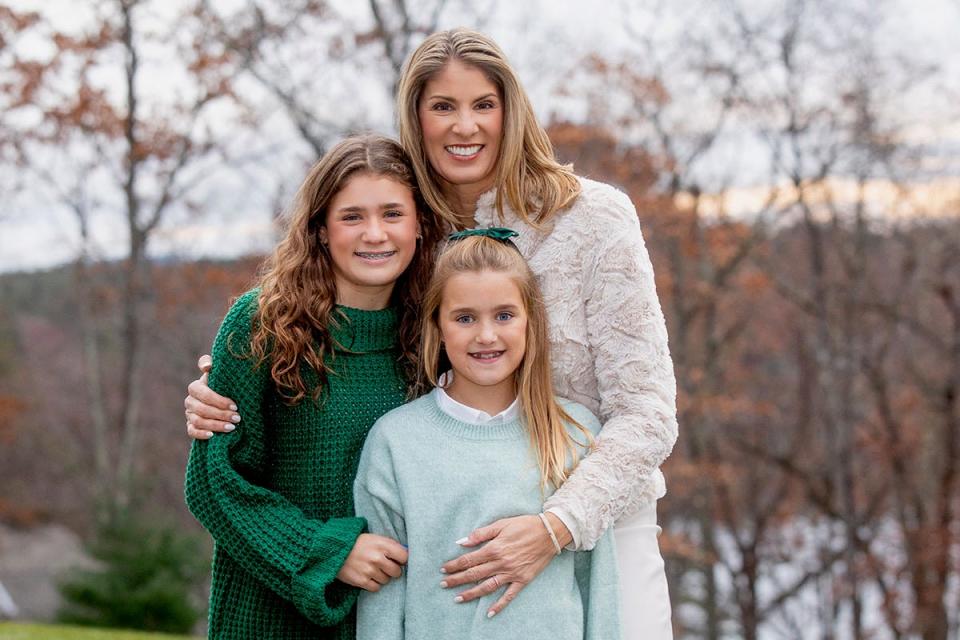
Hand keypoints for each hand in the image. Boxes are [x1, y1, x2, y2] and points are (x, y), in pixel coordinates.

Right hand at [184, 354, 240, 439]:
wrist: (226, 400)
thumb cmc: (224, 384)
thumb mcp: (221, 374)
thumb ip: (214, 365)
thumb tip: (207, 366)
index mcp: (196, 387)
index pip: (203, 394)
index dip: (219, 401)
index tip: (235, 406)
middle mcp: (190, 401)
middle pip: (202, 409)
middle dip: (221, 414)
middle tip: (238, 418)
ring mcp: (189, 414)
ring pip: (198, 421)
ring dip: (215, 425)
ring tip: (232, 427)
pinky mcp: (191, 426)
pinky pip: (192, 432)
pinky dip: (201, 434)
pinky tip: (213, 435)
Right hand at [337, 533, 407, 591]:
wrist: (334, 549)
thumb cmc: (358, 543)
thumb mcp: (375, 538)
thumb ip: (391, 545)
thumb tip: (407, 555)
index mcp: (382, 545)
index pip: (404, 557)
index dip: (402, 560)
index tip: (398, 560)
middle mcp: (377, 558)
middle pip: (397, 572)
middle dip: (393, 570)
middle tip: (385, 566)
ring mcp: (369, 570)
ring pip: (386, 580)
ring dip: (382, 577)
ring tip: (373, 569)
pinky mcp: (361, 581)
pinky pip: (376, 588)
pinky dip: (373, 584)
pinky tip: (368, 576)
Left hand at [440, 513, 571, 616]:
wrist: (550, 533)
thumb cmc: (524, 525)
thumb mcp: (502, 524)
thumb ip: (481, 534)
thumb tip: (462, 542)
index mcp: (494, 548)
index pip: (469, 560)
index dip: (454, 565)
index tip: (444, 569)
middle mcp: (501, 563)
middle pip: (474, 574)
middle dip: (456, 580)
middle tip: (443, 584)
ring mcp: (512, 573)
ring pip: (487, 586)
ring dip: (471, 593)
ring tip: (457, 599)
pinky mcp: (522, 580)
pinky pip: (509, 595)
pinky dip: (499, 605)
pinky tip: (489, 613)